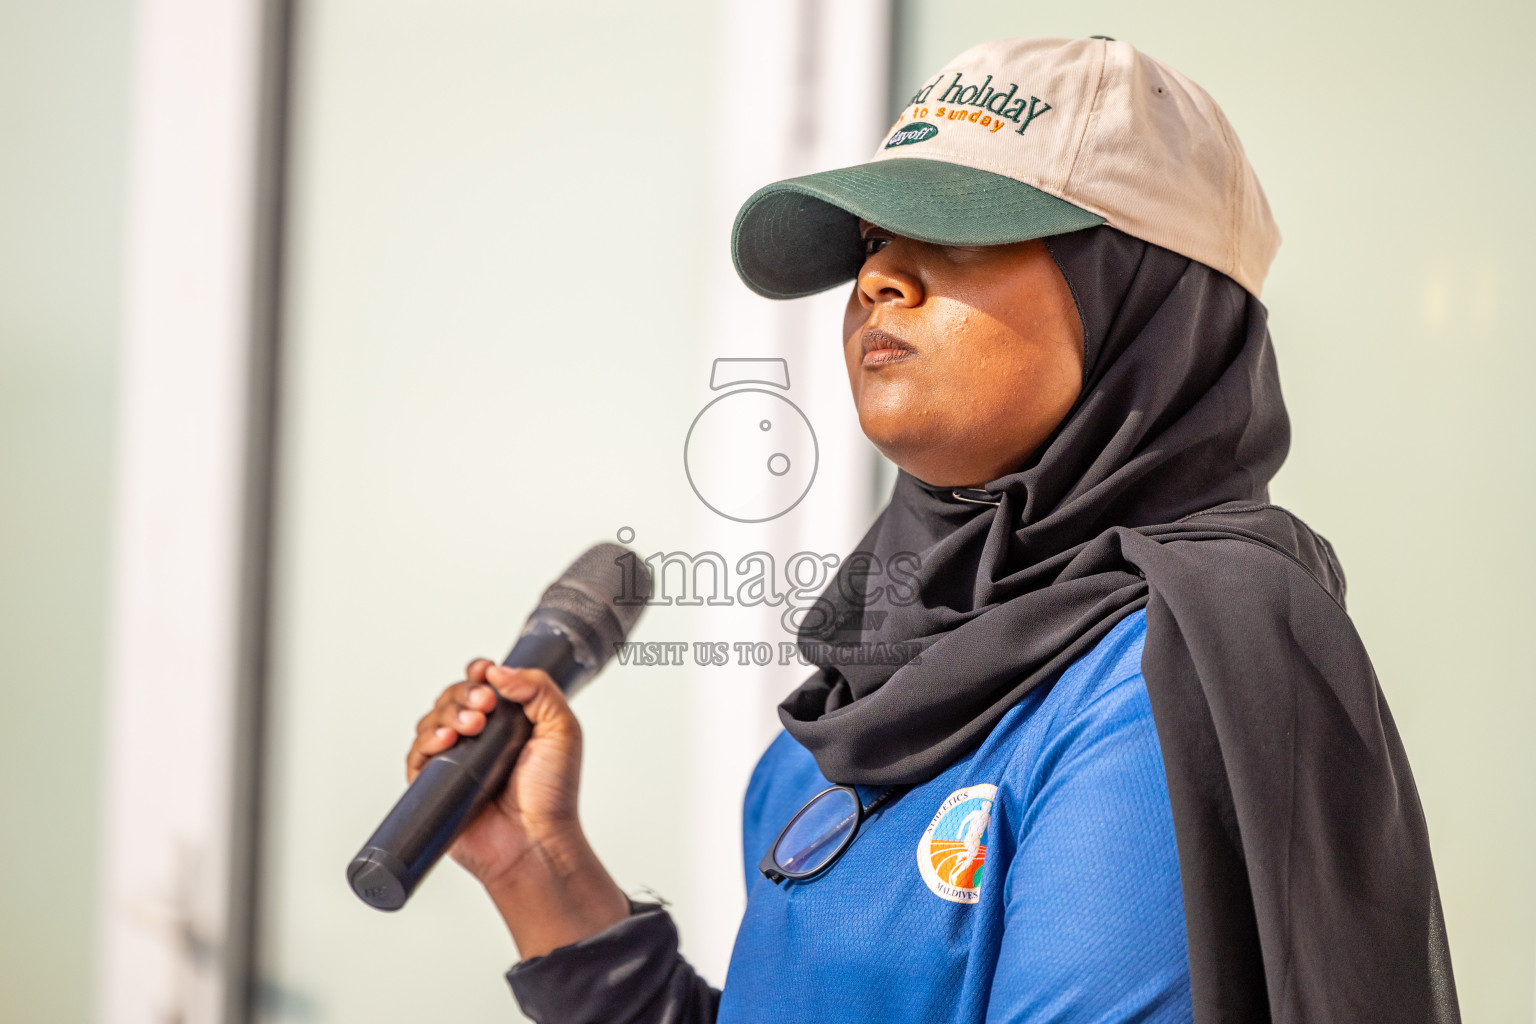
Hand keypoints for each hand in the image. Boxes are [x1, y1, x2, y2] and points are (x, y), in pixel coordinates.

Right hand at [409, 660, 581, 886]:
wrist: (537, 841)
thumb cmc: (552, 794)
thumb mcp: (562, 729)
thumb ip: (539, 690)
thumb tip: (500, 671)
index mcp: (507, 722)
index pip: (481, 686)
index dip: (478, 673)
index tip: (484, 672)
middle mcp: (479, 739)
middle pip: (454, 697)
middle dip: (465, 693)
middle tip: (486, 705)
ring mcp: (456, 761)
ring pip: (433, 720)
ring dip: (449, 713)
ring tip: (473, 726)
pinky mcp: (435, 785)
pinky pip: (417, 754)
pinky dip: (427, 740)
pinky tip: (446, 740)